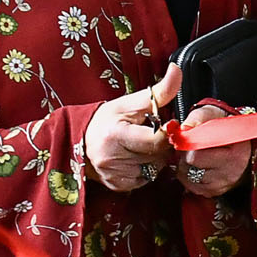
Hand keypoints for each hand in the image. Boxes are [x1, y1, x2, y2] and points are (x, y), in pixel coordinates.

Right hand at [85, 66, 178, 192]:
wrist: (79, 138)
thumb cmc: (108, 118)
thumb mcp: (131, 102)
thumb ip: (160, 90)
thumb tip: (177, 70)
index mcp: (116, 135)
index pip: (156, 140)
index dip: (166, 133)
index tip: (165, 126)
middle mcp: (111, 158)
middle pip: (158, 156)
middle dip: (160, 146)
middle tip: (147, 134)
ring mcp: (113, 174)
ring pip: (154, 170)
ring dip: (153, 159)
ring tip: (138, 146)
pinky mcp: (116, 186)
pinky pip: (145, 180)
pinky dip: (145, 170)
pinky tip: (133, 159)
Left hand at [174, 101, 252, 196]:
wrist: (235, 140)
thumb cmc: (222, 126)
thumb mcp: (212, 115)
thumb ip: (196, 118)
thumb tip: (182, 129)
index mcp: (236, 150)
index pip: (196, 154)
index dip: (186, 144)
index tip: (186, 137)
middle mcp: (233, 169)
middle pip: (190, 166)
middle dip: (184, 155)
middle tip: (188, 146)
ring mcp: (224, 183)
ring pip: (188, 178)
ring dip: (185, 166)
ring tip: (193, 155)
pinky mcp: (216, 191)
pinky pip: (192, 187)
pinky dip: (189, 177)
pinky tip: (196, 166)